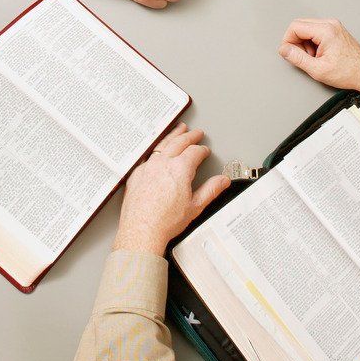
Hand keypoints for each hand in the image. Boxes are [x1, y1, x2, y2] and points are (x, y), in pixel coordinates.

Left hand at [113, 124, 229, 256]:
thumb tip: (222, 181)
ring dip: (173, 135)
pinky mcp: (137, 174)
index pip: (194, 152)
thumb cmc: (165, 222)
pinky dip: (156, 147)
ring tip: (179, 129)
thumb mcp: (195, 207)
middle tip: (196, 133)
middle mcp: (163, 164)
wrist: (142, 231)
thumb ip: (211, 190)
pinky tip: (157, 147)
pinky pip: (148, 154)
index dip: (202, 150)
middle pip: (179, 142)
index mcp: (180, 169)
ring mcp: (148, 167)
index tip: (205, 151)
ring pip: (162, 144)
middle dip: (190, 136)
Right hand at [278, 18, 359, 93]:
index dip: (288, 41)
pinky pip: (315, 31)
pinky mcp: (335, 30)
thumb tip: (284, 50)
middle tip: (303, 57)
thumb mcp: (317, 69)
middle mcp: (330, 24)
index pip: (295, 27)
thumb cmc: (348, 72)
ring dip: (305, 43)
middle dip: (296, 42)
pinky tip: (319, 55)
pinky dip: (312, 43)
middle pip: (300, 25)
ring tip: (314, 58)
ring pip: (307, 28)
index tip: (289, 53)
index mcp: (326, 30)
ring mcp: (334, 26)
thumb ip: (297, 58)